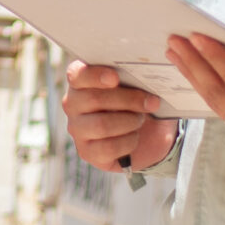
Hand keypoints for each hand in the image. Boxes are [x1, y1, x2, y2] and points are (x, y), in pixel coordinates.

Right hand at [62, 60, 180, 173]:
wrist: (148, 135)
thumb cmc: (138, 103)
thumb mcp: (139, 86)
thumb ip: (136, 77)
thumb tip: (150, 73)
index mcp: (80, 80)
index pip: (77, 74)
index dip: (95, 75)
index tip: (116, 78)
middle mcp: (72, 103)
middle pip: (94, 99)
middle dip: (128, 100)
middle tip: (151, 102)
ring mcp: (77, 129)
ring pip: (102, 125)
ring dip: (130, 122)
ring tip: (140, 119)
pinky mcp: (87, 152)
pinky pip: (109, 147)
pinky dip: (129, 142)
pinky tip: (135, 137)